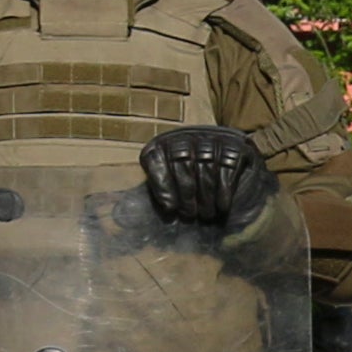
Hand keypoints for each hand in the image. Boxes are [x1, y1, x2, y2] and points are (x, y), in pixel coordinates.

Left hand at [140, 126, 275, 229]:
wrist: (234, 172)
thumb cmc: (195, 187)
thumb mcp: (169, 191)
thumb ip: (147, 201)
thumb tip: (116, 216)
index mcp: (163, 144)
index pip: (155, 158)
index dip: (162, 185)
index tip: (169, 209)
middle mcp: (187, 135)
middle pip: (182, 163)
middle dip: (186, 195)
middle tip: (190, 216)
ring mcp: (213, 138)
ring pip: (206, 168)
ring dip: (206, 197)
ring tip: (207, 215)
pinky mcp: (235, 146)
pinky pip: (227, 169)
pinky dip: (224, 191)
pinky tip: (222, 207)